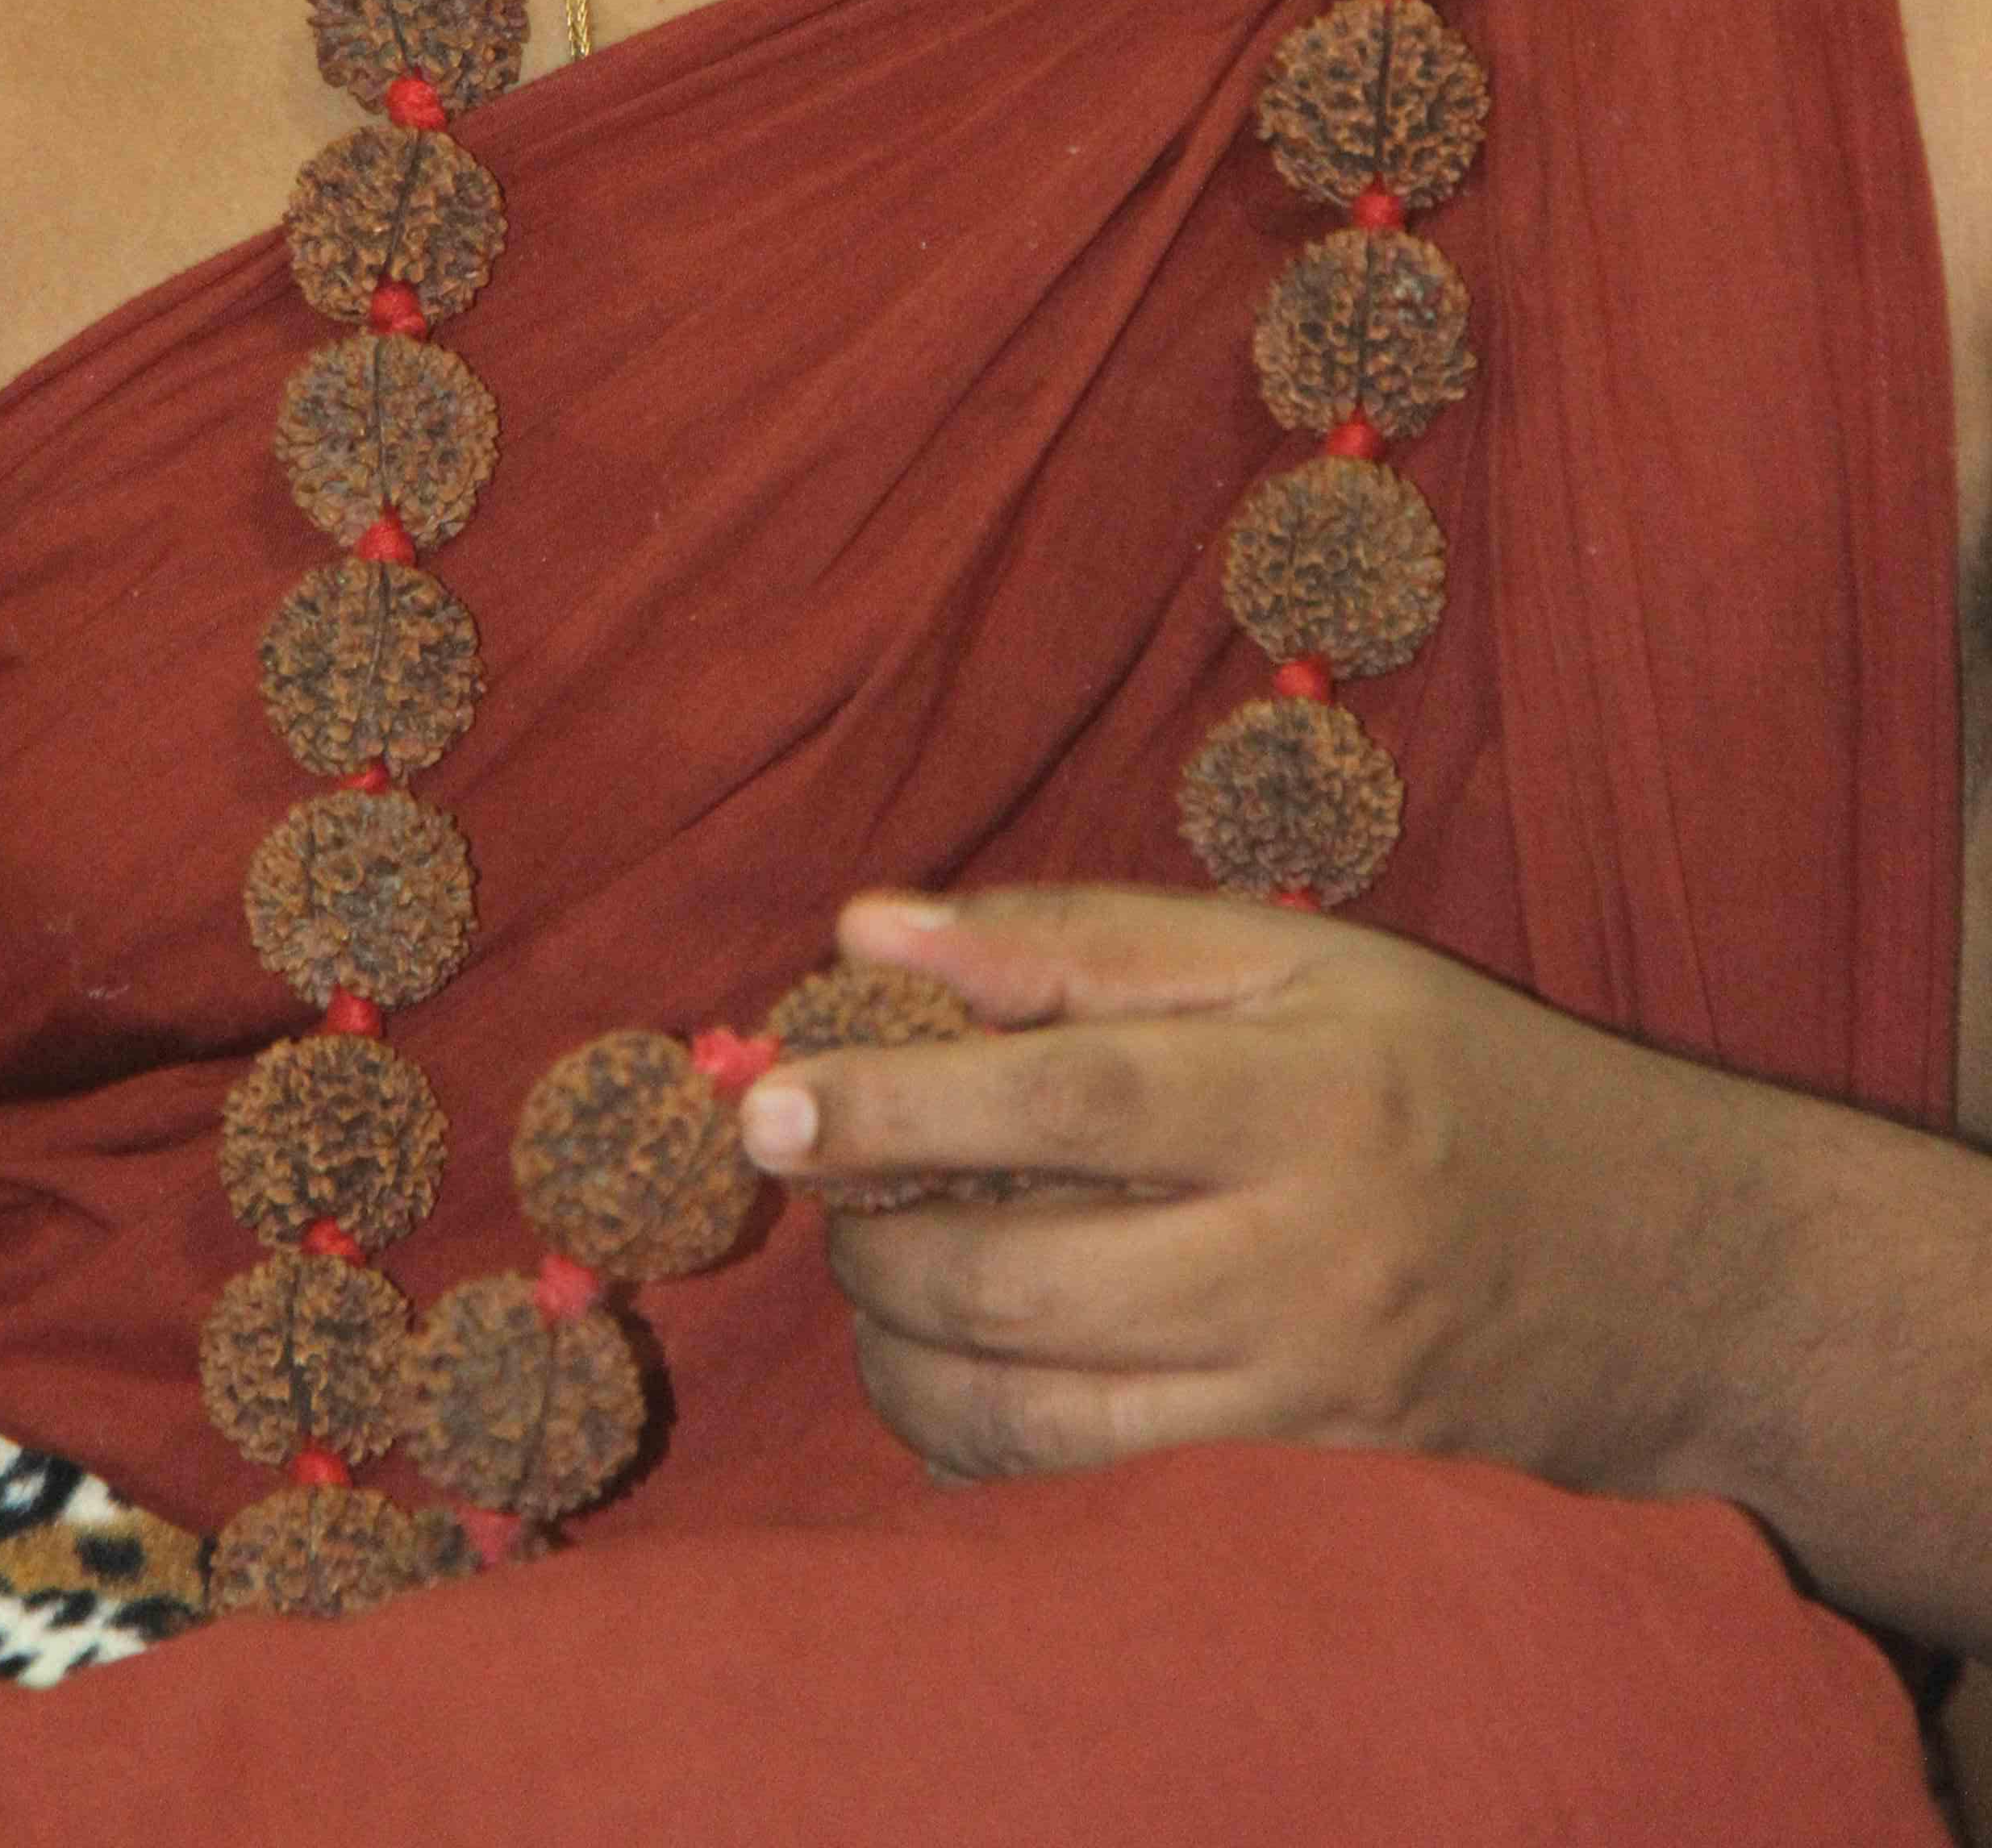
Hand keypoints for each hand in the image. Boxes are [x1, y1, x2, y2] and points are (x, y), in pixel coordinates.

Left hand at [738, 884, 1806, 1499]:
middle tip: (832, 1190)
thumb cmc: (1451, 1076)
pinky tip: (966, 1374)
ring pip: (1034, 1420)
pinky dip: (988, 1448)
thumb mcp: (1294, 958)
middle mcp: (1313, 1257)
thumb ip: (1076, 940)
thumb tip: (864, 931)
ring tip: (886, 1286)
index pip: (1061, 1096)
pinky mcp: (1314, 1507)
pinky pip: (1093, 1502)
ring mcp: (1316, 1407)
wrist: (1670, 1275)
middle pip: (1020, 1275)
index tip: (769, 1100)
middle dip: (874, 1241)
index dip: (896, 1101)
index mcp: (1308, 1086)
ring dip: (906, 1359)